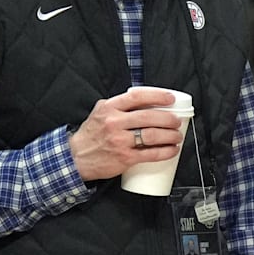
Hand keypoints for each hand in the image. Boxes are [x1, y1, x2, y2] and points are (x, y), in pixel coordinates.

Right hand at [68, 87, 184, 180]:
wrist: (76, 158)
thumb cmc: (91, 134)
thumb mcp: (100, 112)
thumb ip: (119, 104)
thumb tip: (143, 99)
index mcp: (110, 108)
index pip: (137, 97)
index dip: (157, 96)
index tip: (170, 98)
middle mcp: (114, 123)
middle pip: (149, 117)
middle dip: (168, 119)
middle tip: (176, 121)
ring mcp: (120, 141)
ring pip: (152, 135)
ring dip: (170, 135)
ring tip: (177, 136)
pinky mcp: (124, 158)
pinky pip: (150, 154)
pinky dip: (165, 152)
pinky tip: (172, 150)